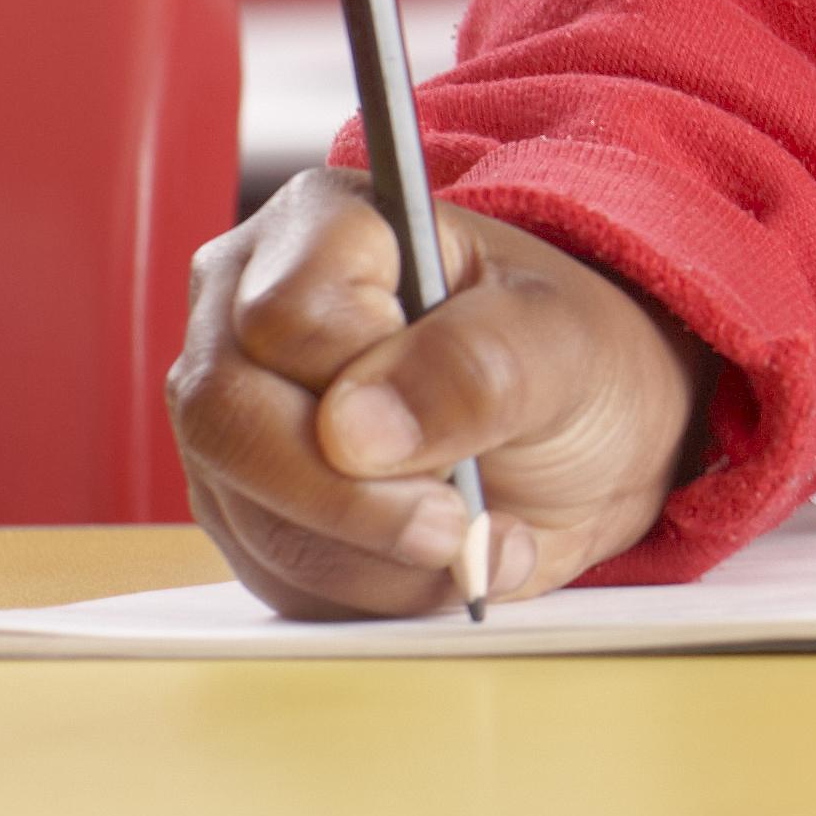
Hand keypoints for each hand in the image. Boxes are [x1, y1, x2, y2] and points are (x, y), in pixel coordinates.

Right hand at [172, 173, 717, 618]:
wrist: (586, 440)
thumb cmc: (571, 356)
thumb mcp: (566, 345)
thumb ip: (477, 367)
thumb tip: (351, 432)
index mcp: (324, 227)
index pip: (283, 314)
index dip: (359, 388)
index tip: (448, 438)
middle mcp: (245, 314)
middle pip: (229, 418)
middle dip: (351, 499)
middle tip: (454, 527)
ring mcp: (233, 415)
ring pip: (246, 510)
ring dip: (372, 556)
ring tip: (474, 541)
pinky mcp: (244, 506)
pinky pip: (269, 571)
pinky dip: (366, 588)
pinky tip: (438, 563)